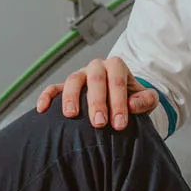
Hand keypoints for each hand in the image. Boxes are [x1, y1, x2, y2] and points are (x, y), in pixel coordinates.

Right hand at [37, 56, 159, 129]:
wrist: (120, 100)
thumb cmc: (133, 100)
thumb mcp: (147, 100)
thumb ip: (146, 100)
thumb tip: (132, 105)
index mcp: (116, 66)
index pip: (117, 80)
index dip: (118, 102)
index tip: (119, 124)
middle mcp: (97, 68)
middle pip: (95, 79)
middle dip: (97, 102)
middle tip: (99, 123)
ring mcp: (80, 76)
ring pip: (72, 80)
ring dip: (71, 97)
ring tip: (71, 115)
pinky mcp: (65, 87)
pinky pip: (53, 88)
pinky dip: (47, 96)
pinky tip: (43, 109)